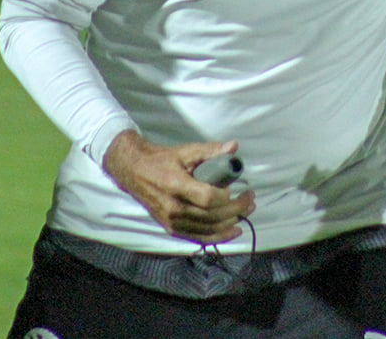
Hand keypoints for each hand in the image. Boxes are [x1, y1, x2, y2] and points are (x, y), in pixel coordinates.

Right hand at [102, 130, 254, 244]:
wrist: (135, 172)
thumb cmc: (162, 160)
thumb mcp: (185, 151)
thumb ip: (210, 151)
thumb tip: (234, 147)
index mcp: (175, 185)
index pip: (207, 198)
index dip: (226, 196)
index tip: (237, 188)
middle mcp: (173, 207)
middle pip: (211, 216)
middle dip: (236, 209)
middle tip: (250, 199)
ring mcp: (171, 221)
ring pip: (208, 229)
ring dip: (231, 223)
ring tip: (247, 212)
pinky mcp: (172, 228)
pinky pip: (199, 238)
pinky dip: (218, 237)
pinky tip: (233, 230)